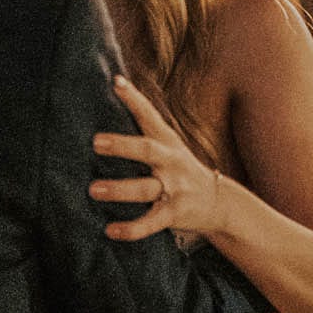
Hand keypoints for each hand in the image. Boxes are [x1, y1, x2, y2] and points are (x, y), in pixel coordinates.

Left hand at [89, 76, 225, 241]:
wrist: (219, 202)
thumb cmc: (181, 168)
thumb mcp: (169, 145)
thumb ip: (145, 125)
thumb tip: (115, 87)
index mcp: (167, 141)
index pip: (149, 115)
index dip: (133, 99)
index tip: (116, 82)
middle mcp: (171, 162)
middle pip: (146, 150)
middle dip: (122, 146)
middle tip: (96, 142)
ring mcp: (174, 188)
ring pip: (144, 189)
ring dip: (119, 189)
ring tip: (93, 189)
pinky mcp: (174, 213)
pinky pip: (150, 223)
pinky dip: (131, 229)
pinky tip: (110, 230)